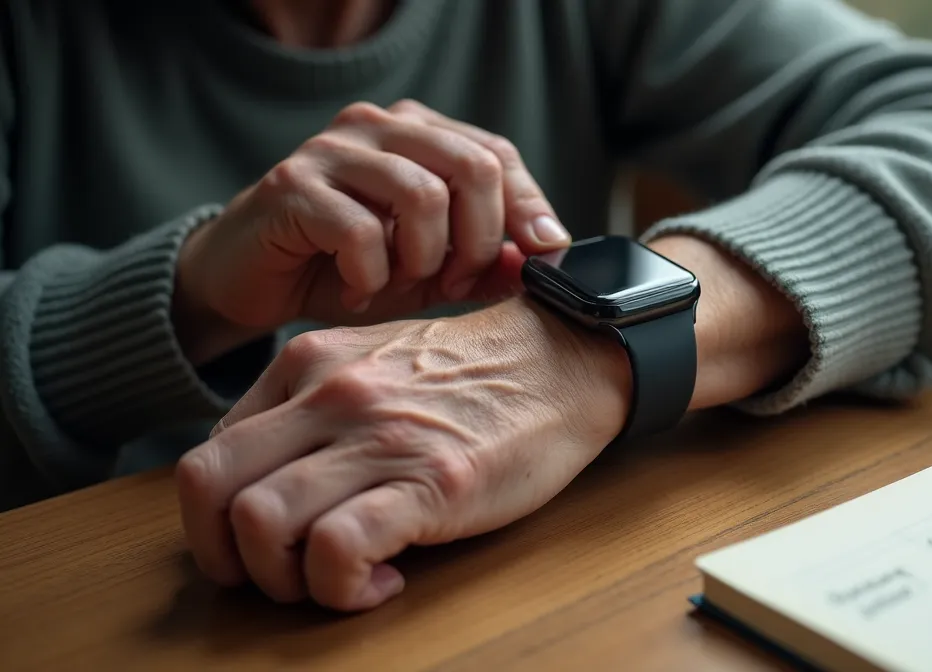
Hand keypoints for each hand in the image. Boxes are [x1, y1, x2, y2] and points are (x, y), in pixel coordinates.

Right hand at [173, 99, 571, 363]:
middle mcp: (379, 127)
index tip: (540, 260)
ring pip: (423, 196)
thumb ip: (486, 261)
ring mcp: (334, 150)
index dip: (527, 211)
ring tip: (403, 286)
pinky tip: (357, 293)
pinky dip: (371, 276)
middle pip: (472, 166)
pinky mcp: (293, 185)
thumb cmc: (345, 269)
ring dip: (425, 260)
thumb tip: (546, 257)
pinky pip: (362, 232)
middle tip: (457, 285)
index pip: (497, 155)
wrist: (249, 281)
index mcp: (419, 133)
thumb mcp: (430, 270)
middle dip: (479, 241)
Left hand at [175, 299, 629, 610]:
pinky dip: (342, 589)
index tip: (276, 541)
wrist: (565, 361)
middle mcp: (330, 394)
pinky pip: (337, 551)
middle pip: (208, 487)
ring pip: (259, 523)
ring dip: (284, 580)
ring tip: (337, 581)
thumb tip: (265, 480)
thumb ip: (313, 407)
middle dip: (225, 557)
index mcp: (309, 364)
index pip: (211, 455)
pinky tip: (382, 583)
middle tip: (280, 576)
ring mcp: (378, 437)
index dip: (224, 520)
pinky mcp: (430, 482)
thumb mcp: (375, 364)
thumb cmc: (475, 375)